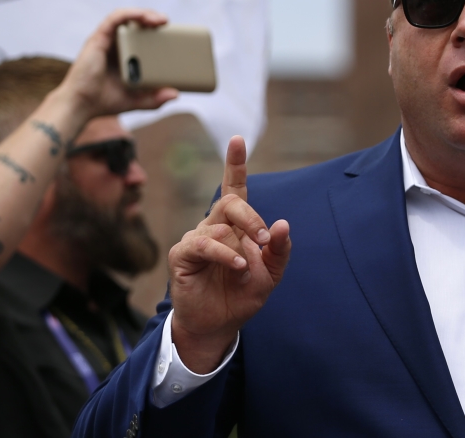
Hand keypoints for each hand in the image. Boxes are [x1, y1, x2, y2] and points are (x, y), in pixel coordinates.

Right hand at [58, 8, 178, 119]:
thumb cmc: (104, 101)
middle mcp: (114, 45)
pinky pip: (114, 18)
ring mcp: (106, 40)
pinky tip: (143, 16)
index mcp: (123, 56)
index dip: (156, 31)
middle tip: (168, 25)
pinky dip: (129, 14)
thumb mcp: (137, 100)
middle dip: (153, 19)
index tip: (173, 34)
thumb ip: (155, 98)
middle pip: (135, 23)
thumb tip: (176, 94)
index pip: (141, 36)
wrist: (81, 105)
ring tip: (161, 20)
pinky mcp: (99, 38)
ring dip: (144, 14)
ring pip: (126, 17)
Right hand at [168, 136, 291, 372]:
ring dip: (240, 249)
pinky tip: (237, 268)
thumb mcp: (271, 274)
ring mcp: (196, 238)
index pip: (234, 188)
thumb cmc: (242, 295)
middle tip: (263, 239)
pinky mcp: (182, 254)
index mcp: (235, 225)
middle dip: (251, 217)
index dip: (235, 163)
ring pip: (220, 226)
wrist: (219, 325)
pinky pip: (205, 244)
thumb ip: (279, 249)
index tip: (237, 139)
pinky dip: (226, 255)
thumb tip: (282, 224)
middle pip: (230, 201)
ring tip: (245, 270)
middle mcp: (213, 226)